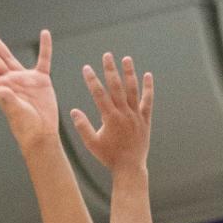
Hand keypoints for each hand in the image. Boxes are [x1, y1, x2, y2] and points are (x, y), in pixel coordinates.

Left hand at [0, 28, 58, 151]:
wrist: (42, 134)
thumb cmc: (26, 128)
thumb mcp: (16, 113)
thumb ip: (8, 100)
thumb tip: (0, 88)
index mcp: (1, 89)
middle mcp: (10, 81)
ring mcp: (24, 80)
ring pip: (9, 57)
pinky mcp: (41, 80)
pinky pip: (43, 60)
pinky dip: (45, 47)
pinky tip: (45, 33)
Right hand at [71, 54, 153, 173]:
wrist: (129, 167)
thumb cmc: (109, 157)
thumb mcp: (92, 144)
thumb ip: (82, 127)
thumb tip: (74, 111)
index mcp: (110, 118)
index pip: (99, 94)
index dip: (92, 80)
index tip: (86, 68)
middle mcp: (124, 113)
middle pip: (116, 86)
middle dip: (110, 69)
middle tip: (107, 55)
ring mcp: (136, 115)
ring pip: (133, 90)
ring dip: (129, 73)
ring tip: (126, 58)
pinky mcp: (145, 119)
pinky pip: (148, 101)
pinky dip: (148, 88)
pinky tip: (147, 75)